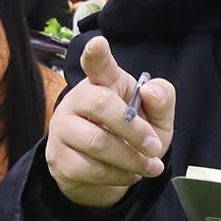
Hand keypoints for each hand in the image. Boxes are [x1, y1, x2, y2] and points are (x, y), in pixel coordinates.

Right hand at [46, 35, 176, 208]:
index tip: (98, 43)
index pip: (96, 63)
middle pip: (100, 104)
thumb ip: (162, 101)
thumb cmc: (133, 137)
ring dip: (130, 159)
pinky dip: (117, 176)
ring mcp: (62, 128)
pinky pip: (89, 168)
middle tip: (155, 147)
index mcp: (104, 82)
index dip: (96, 53)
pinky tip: (129, 175)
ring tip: (149, 166)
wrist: (107, 176)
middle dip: (133, 129)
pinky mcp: (58, 157)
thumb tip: (150, 91)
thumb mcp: (157, 120)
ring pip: (96, 142)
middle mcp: (78, 100)